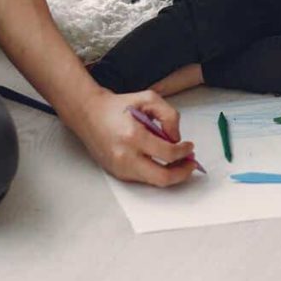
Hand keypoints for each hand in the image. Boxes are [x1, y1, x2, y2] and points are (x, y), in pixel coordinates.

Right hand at [70, 88, 198, 186]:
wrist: (89, 114)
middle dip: (182, 173)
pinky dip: (156, 172)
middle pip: (162, 178)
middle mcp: (126, 156)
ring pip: (154, 181)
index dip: (184, 152)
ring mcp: (120, 168)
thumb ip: (168, 115)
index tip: (190, 147)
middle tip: (191, 164)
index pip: (168, 153)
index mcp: (133, 136)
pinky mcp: (117, 173)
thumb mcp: (148, 98)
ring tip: (178, 162)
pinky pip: (143, 178)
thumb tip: (176, 138)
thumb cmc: (118, 106)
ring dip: (171, 174)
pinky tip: (161, 161)